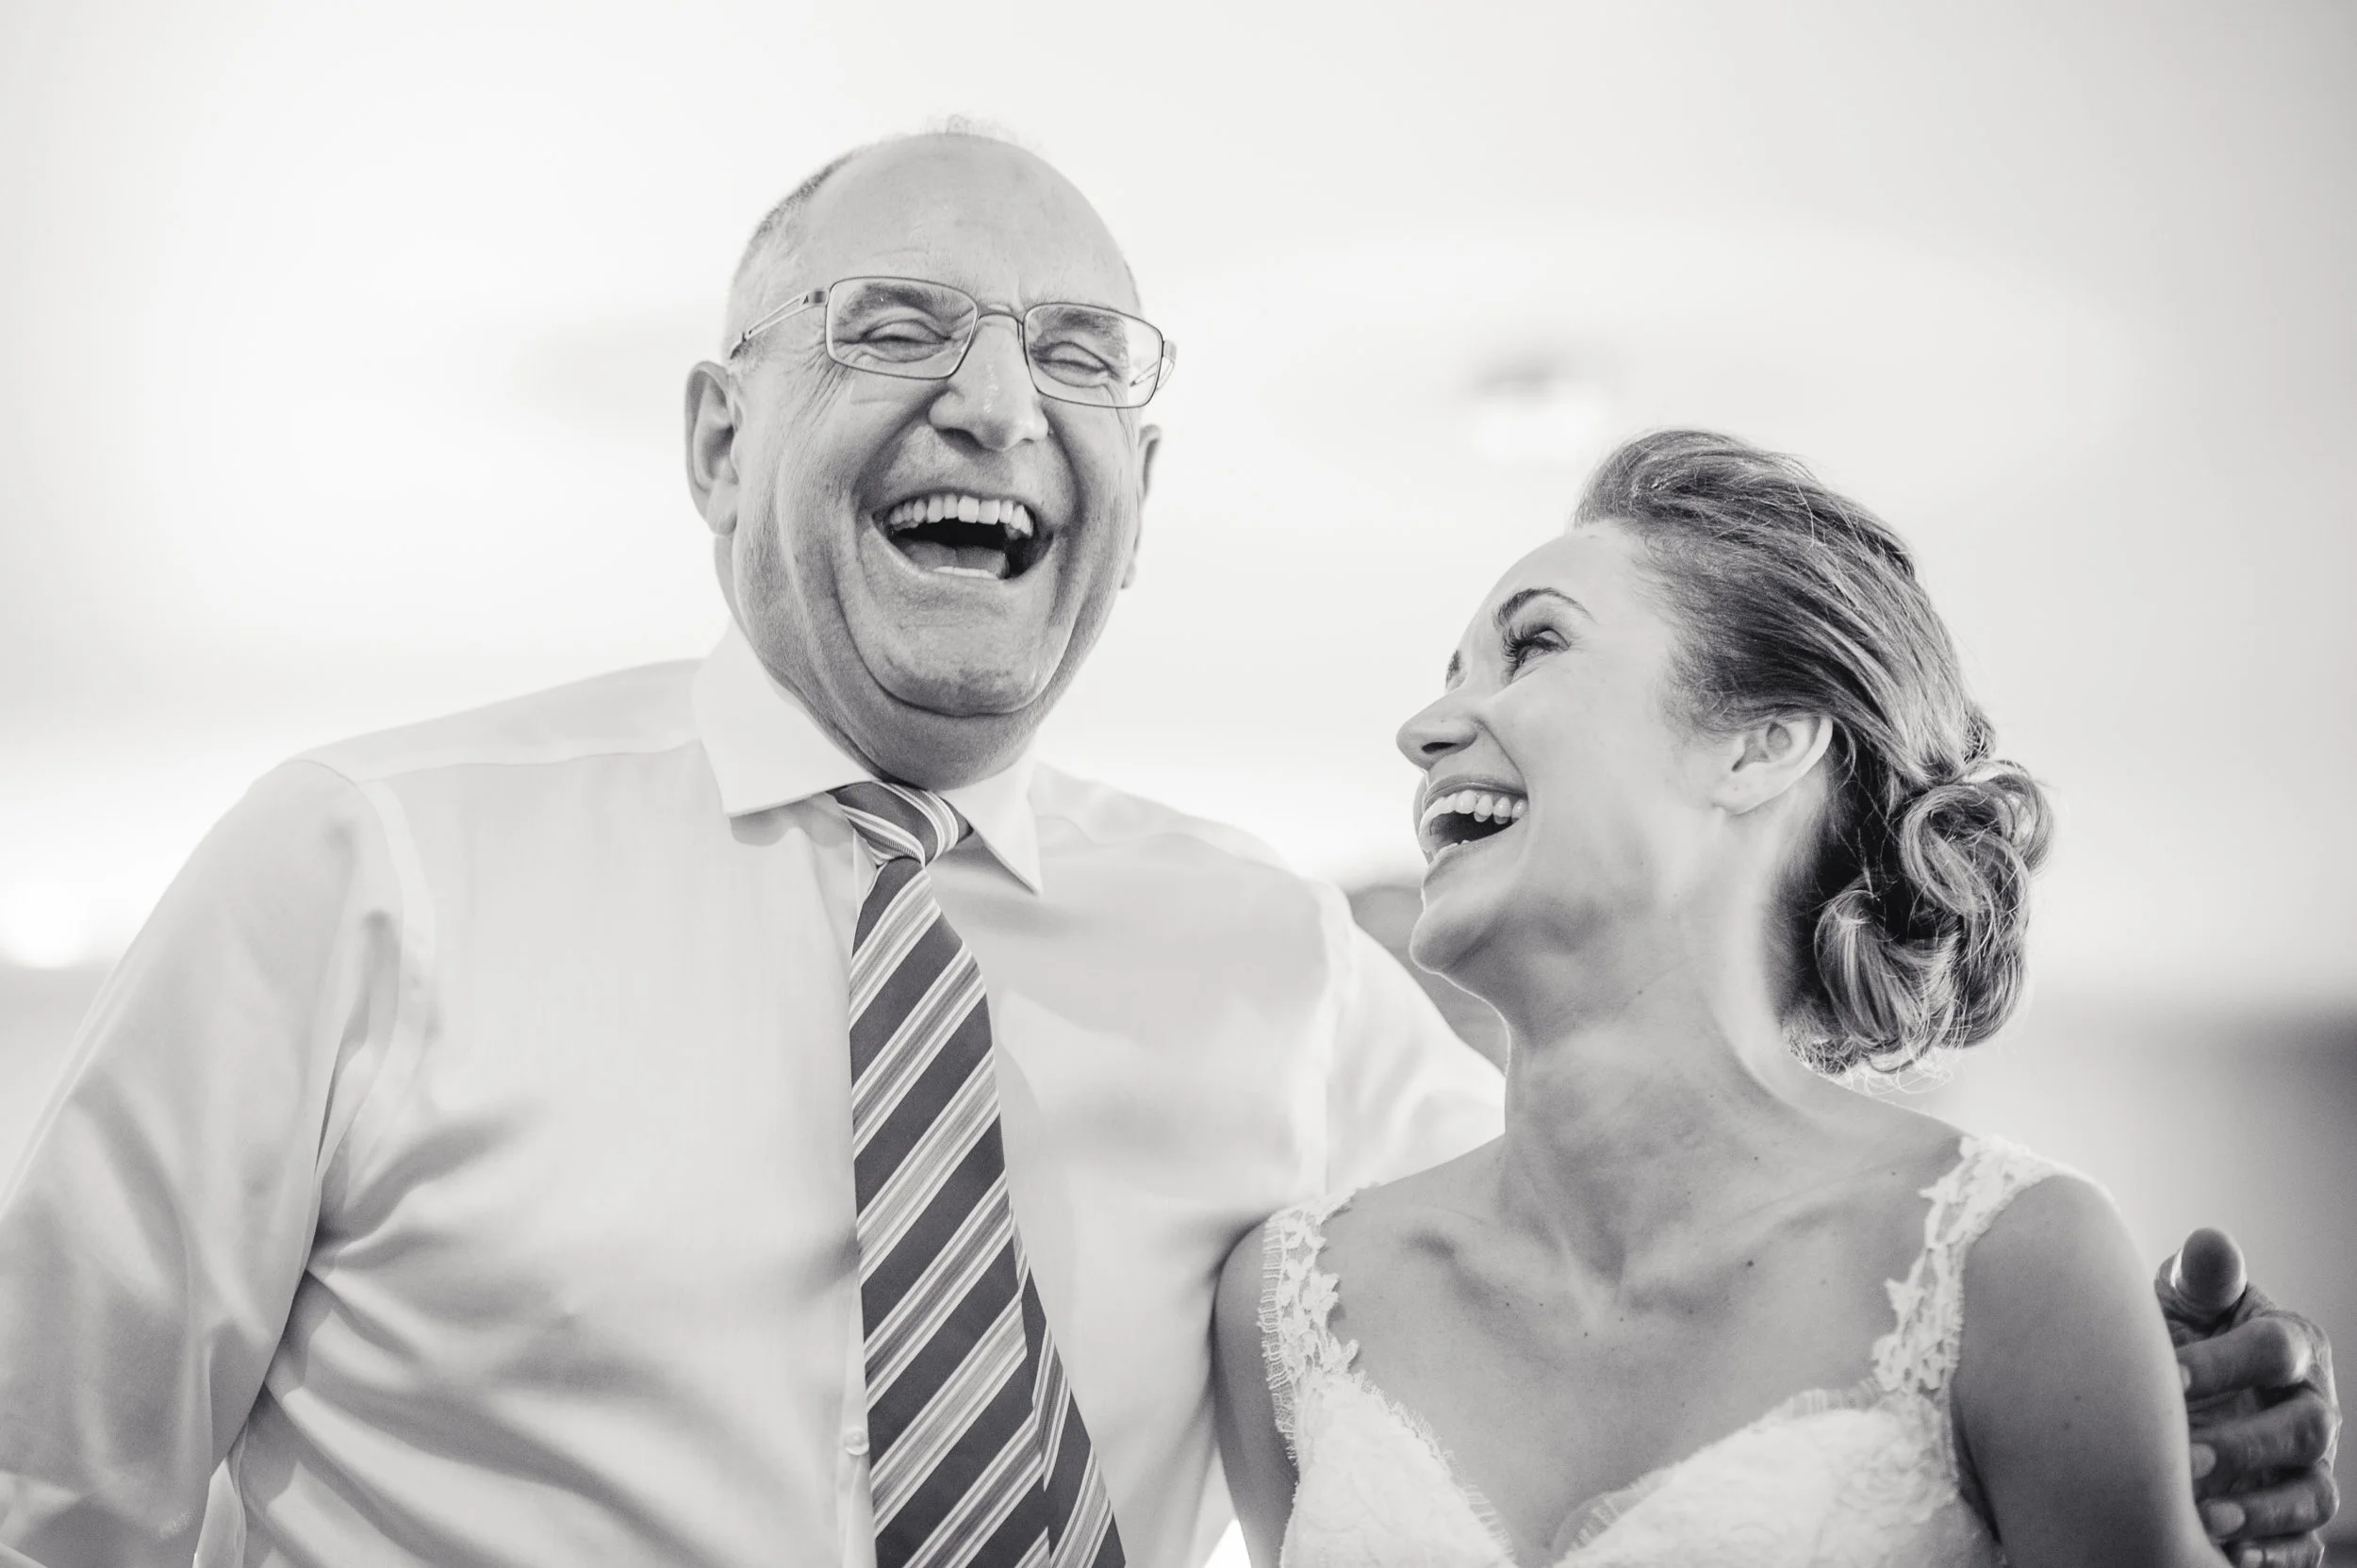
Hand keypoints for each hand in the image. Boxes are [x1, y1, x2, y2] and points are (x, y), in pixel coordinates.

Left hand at [2157, 1228, 2339, 1567]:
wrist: (2162, 1390)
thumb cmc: (2176, 1334)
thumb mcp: (2184, 1301)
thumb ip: (2202, 1279)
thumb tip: (2211, 1243)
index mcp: (2291, 1343)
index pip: (2275, 1349)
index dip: (2224, 1362)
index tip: (2165, 1377)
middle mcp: (2313, 1406)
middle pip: (2306, 1429)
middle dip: (2246, 1443)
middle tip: (2180, 1456)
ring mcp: (2309, 1465)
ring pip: (2313, 1494)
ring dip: (2262, 1509)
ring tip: (2203, 1517)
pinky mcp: (2294, 1517)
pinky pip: (2305, 1546)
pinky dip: (2275, 1555)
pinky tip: (2230, 1556)